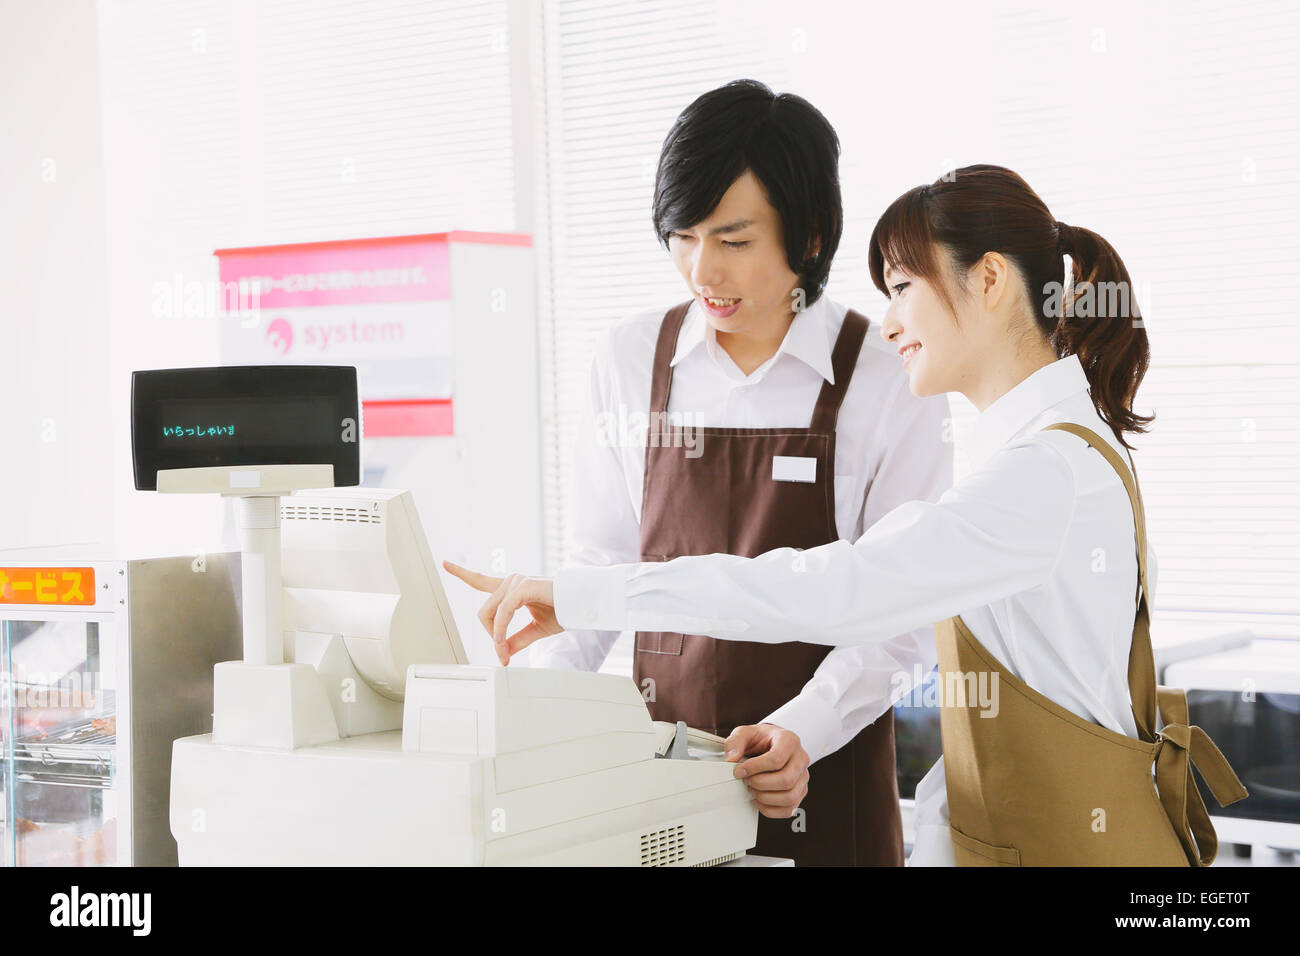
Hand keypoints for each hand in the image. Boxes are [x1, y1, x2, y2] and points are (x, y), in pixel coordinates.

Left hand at [442, 561, 561, 664]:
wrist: (581, 604)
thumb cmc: (563, 611)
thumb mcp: (535, 630)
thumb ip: (516, 639)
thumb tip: (501, 653)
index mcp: (512, 589)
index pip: (482, 581)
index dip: (463, 573)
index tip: (445, 564)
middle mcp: (512, 582)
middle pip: (483, 612)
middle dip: (489, 635)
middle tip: (502, 654)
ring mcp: (516, 581)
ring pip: (489, 614)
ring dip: (495, 636)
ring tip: (505, 651)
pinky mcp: (523, 586)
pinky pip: (503, 612)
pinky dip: (500, 628)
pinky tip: (502, 640)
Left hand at [724, 724, 809, 818]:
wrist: (771, 744)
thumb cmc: (761, 739)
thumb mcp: (745, 732)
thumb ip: (735, 742)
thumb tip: (731, 758)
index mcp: (789, 740)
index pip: (777, 759)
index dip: (755, 768)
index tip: (739, 771)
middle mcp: (801, 758)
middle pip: (786, 780)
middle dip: (760, 784)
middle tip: (746, 780)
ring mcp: (803, 777)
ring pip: (789, 797)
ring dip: (765, 798)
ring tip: (751, 789)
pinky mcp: (800, 792)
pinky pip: (788, 809)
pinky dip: (770, 809)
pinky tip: (758, 800)